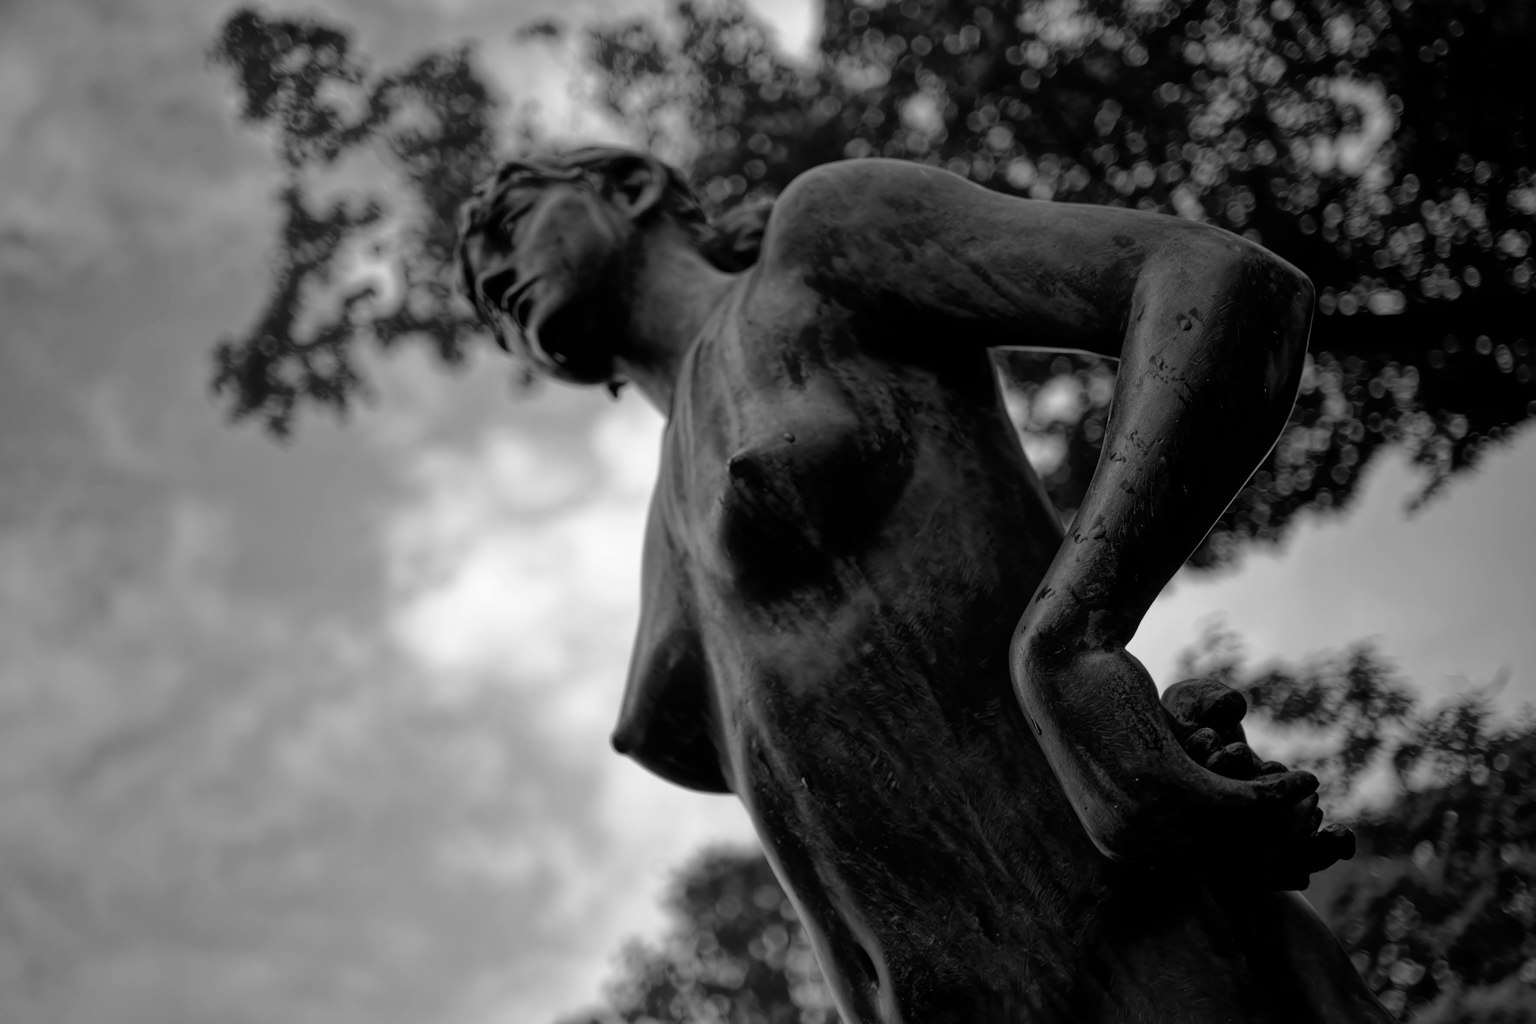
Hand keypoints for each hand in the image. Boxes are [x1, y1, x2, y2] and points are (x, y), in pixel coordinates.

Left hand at [1012, 641, 1349, 891]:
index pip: (1206, 876)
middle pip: (1230, 866)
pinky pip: (1241, 803)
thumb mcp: (1133, 761)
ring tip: (1315, 795)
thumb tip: (1207, 805)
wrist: (1062, 665)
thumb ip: (1166, 795)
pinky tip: (1306, 777)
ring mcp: (1145, 816)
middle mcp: (1132, 844)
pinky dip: (1281, 794)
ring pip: (1240, 838)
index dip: (1260, 873)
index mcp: (1122, 848)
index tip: (1302, 867)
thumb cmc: (1099, 709)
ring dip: (1290, 820)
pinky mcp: (1164, 781)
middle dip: (1285, 852)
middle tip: (1322, 828)